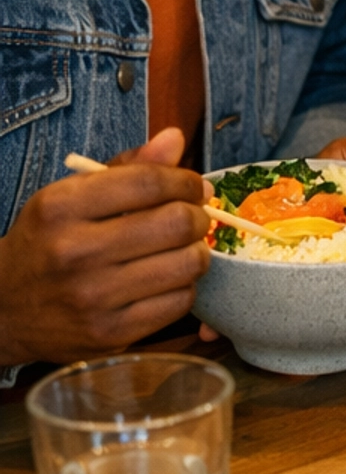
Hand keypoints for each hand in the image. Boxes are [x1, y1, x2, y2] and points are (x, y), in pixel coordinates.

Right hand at [0, 127, 210, 367]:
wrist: (4, 308)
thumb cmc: (47, 242)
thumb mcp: (71, 196)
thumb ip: (127, 167)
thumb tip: (174, 139)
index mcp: (61, 207)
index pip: (149, 182)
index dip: (185, 181)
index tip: (194, 186)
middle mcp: (75, 252)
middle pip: (175, 223)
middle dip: (197, 215)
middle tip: (193, 217)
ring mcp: (93, 298)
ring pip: (185, 264)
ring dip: (195, 252)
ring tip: (183, 248)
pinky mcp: (110, 334)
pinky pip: (178, 302)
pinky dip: (183, 286)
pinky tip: (166, 279)